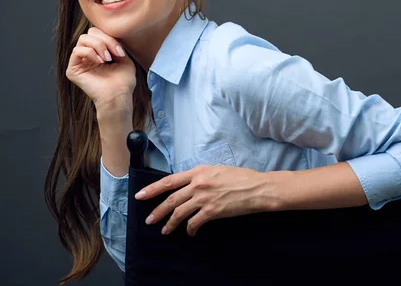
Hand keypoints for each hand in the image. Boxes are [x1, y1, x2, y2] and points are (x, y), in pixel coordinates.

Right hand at [65, 27, 136, 108]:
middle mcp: (87, 57)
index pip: (98, 34)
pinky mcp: (72, 70)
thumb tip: (110, 36)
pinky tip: (100, 62)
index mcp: (98, 53)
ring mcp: (79, 62)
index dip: (110, 38)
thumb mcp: (124, 59)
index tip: (121, 52)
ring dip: (99, 46)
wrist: (118, 97)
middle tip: (115, 54)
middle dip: (105, 40)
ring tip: (107, 59)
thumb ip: (117, 45)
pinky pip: (76, 51)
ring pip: (83, 39)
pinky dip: (90, 52)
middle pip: (90, 33)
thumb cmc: (123, 82)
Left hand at [135, 165, 275, 235]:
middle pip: (171, 199)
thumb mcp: (217, 170)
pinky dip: (190, 229)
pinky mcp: (212, 211)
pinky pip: (194, 222)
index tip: (140, 195)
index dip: (152, 189)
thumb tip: (189, 185)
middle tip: (149, 219)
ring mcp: (204, 198)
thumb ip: (201, 176)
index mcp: (198, 171)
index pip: (169, 181)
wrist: (257, 188)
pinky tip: (191, 232)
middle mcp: (198, 184)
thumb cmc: (241, 177)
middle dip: (157, 211)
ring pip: (179, 212)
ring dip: (170, 223)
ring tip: (165, 230)